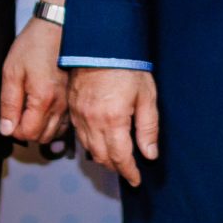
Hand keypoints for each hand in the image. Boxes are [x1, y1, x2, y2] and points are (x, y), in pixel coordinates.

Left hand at [0, 17, 68, 142]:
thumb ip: (8, 103)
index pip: (27, 133)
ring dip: (40, 129)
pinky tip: (43, 111)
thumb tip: (6, 129)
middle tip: (17, 113)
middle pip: (41, 137)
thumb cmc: (33, 45)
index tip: (9, 116)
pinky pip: (64, 124)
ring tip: (29, 111)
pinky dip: (52, 124)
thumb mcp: (12, 71)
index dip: (14, 130)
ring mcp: (68, 103)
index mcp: (43, 100)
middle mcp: (60, 105)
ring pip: (54, 134)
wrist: (57, 28)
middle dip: (26, 131)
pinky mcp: (72, 99)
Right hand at [74, 67, 158, 187]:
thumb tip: (149, 154)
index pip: (121, 157)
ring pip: (89, 148)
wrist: (101, 43)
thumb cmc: (127, 66)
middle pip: (103, 157)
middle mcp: (93, 121)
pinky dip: (90, 144)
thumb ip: (148, 128)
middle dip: (116, 168)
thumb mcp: (147, 96)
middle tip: (128, 171)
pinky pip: (79, 135)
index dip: (129, 172)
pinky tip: (99, 143)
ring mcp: (79, 114)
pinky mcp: (72, 107)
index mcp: (113, 119)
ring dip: (102, 158)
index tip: (135, 179)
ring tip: (116, 161)